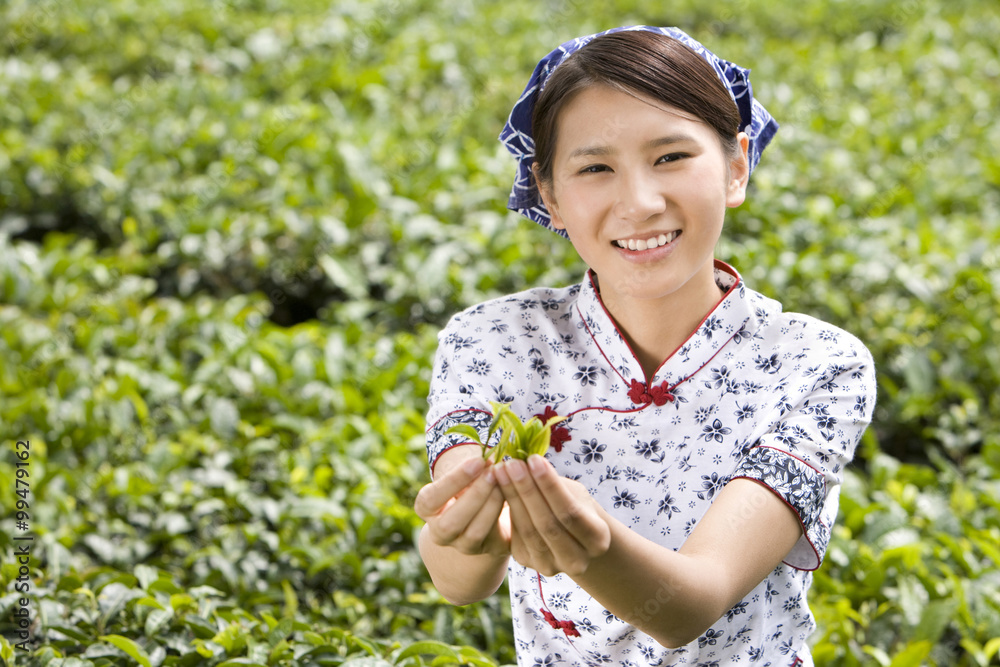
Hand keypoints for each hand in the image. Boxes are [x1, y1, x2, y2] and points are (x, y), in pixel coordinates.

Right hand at [414, 455, 510, 557]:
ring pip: (474, 533)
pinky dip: (506, 516)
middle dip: (475, 495)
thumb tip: (490, 458)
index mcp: (426, 508)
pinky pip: (496, 539)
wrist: (483, 507)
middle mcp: (440, 532)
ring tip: (506, 481)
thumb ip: (470, 468)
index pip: (431, 499)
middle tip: (494, 472)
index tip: (478, 461)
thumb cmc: (469, 481)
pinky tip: (516, 495)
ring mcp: (462, 545)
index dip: (454, 480)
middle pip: (450, 523)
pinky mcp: (488, 550)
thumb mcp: (463, 474)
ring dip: (492, 505)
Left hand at [494, 455, 611, 576]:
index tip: (533, 459)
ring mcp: (551, 566)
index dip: (550, 485)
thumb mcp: (574, 493)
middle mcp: (577, 560)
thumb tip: (530, 461)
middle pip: (548, 524)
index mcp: (597, 539)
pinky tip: (499, 487)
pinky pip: (516, 535)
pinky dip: (507, 509)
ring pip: (528, 530)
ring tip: (501, 471)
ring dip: (512, 498)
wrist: (568, 536)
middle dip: (527, 490)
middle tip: (512, 463)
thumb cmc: (574, 505)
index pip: (571, 511)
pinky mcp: (528, 562)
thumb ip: (556, 484)